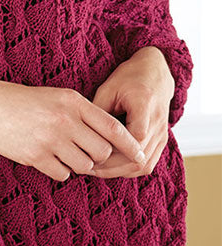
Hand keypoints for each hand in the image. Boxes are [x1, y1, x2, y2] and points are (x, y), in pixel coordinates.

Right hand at [0, 77, 146, 182]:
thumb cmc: (28, 102)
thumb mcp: (60, 97)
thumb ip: (85, 114)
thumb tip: (112, 140)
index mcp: (74, 102)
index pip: (113, 127)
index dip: (131, 144)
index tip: (141, 154)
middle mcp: (65, 120)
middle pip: (102, 151)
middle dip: (98, 156)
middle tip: (85, 151)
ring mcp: (50, 139)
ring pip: (84, 165)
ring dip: (78, 163)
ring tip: (62, 151)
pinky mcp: (36, 156)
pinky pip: (63, 174)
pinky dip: (60, 170)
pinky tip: (47, 157)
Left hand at [87, 46, 174, 177]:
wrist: (155, 73)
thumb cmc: (129, 78)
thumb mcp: (108, 88)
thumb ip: (98, 112)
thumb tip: (82, 136)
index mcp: (145, 105)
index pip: (134, 139)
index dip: (112, 152)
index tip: (90, 155)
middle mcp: (158, 123)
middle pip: (138, 158)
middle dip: (111, 167)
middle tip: (87, 168)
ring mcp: (163, 135)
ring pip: (143, 166)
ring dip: (120, 171)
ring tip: (97, 170)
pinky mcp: (162, 141)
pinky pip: (148, 164)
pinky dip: (129, 169)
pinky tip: (112, 168)